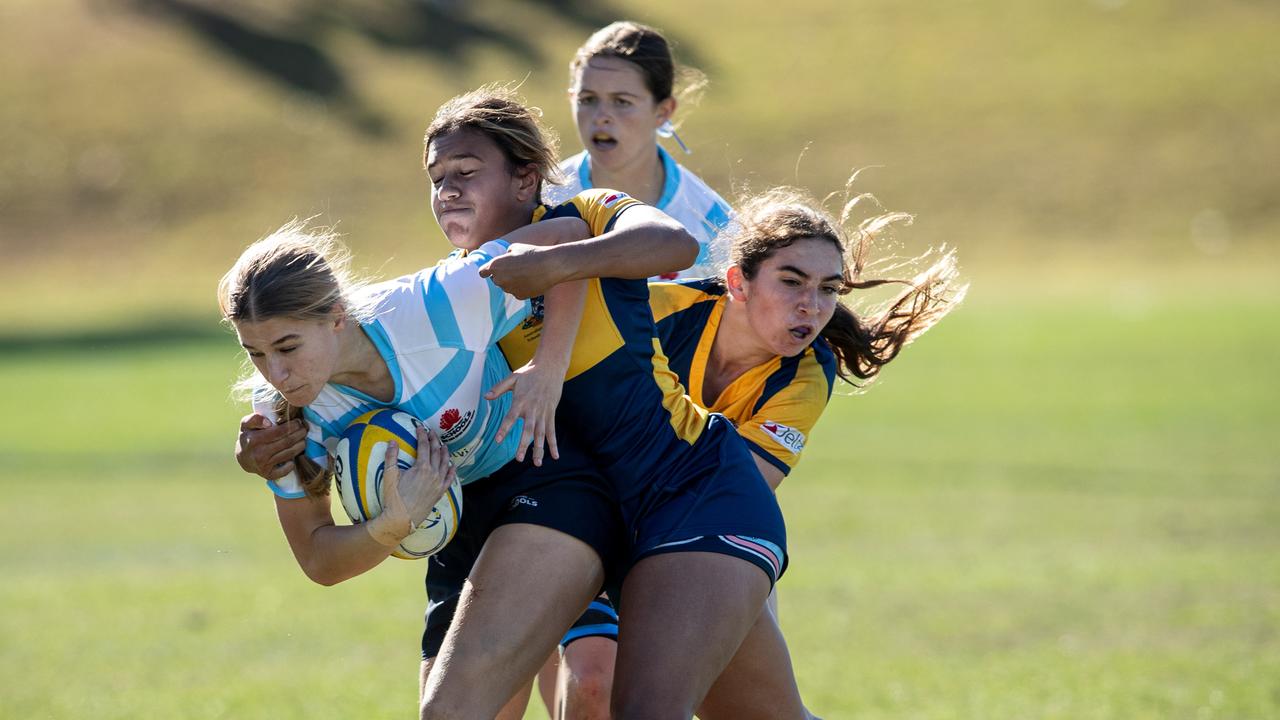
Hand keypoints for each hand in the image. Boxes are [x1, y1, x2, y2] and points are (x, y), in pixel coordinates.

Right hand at [235, 413, 306, 479]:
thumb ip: (255, 419)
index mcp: (254, 439)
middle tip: (305, 429)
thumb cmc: (248, 437)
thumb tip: (268, 423)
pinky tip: (294, 458)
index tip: (299, 422)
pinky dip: (291, 465)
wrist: (242, 458)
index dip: (292, 426)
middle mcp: (259, 453)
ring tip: (303, 440)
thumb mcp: (246, 424)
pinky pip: (284, 471)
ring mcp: (263, 465)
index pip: (279, 431)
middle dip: (299, 434)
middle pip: (287, 442)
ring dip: (300, 446)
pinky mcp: (268, 474)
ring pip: (289, 454)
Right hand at [365, 428, 455, 547]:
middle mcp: (433, 474)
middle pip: (436, 452)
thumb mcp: (390, 475)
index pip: (424, 446)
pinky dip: (452, 471)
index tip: (420, 427)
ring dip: (445, 453)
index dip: (422, 435)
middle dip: (434, 440)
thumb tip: (392, 441)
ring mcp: (438, 484)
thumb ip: (391, 457)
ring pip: (445, 464)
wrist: (401, 519)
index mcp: (422, 468)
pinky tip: (453, 466)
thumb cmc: (394, 498)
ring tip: (443, 445)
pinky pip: (449, 479)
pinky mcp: (440, 493)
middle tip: (432, 432)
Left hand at [478, 243, 567, 298]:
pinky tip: (530, 280)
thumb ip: (505, 255)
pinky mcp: (519, 296)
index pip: (482, 272)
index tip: (492, 269)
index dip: (487, 270)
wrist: (549, 266)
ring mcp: (509, 289)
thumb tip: (505, 258)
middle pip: (495, 280)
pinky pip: (516, 292)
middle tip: (515, 269)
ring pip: (506, 286)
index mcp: (495, 265)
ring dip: (511, 282)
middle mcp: (499, 279)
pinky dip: (521, 288)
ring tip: (525, 273)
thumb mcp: (515, 247)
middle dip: (502, 275)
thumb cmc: (532, 253)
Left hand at [486, 359, 564, 466]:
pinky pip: (552, 431)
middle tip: (518, 459)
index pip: (510, 418)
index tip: (498, 440)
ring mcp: (543, 413)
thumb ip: (499, 388)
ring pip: (541, 434)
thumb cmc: (530, 373)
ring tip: (537, 463)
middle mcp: (532, 409)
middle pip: (528, 430)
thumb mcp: (512, 378)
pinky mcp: (551, 413)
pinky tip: (555, 456)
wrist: (550, 367)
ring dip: (539, 449)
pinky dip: (553, 444)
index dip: (504, 429)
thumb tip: (485, 397)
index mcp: (520, 401)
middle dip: (524, 445)